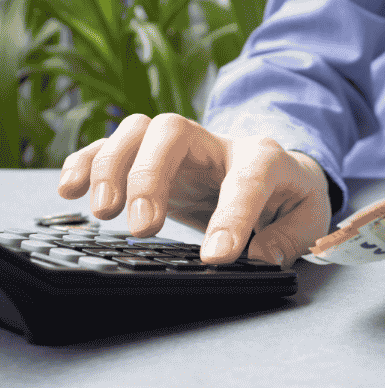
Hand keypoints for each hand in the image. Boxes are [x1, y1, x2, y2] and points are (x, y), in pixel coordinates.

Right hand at [57, 113, 330, 265]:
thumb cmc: (292, 198)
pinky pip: (112, 146)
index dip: (231, 217)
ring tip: (104, 212)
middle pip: (173, 131)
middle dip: (150, 176)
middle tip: (142, 228)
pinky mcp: (153, 160)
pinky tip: (70, 189)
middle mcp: (216, 144)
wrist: (281, 175)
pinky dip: (86, 162)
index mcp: (264, 158)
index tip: (216, 257)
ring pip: (137, 130)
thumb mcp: (311, 220)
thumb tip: (258, 257)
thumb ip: (290, 238)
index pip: (246, 179)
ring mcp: (182, 148)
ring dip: (112, 167)